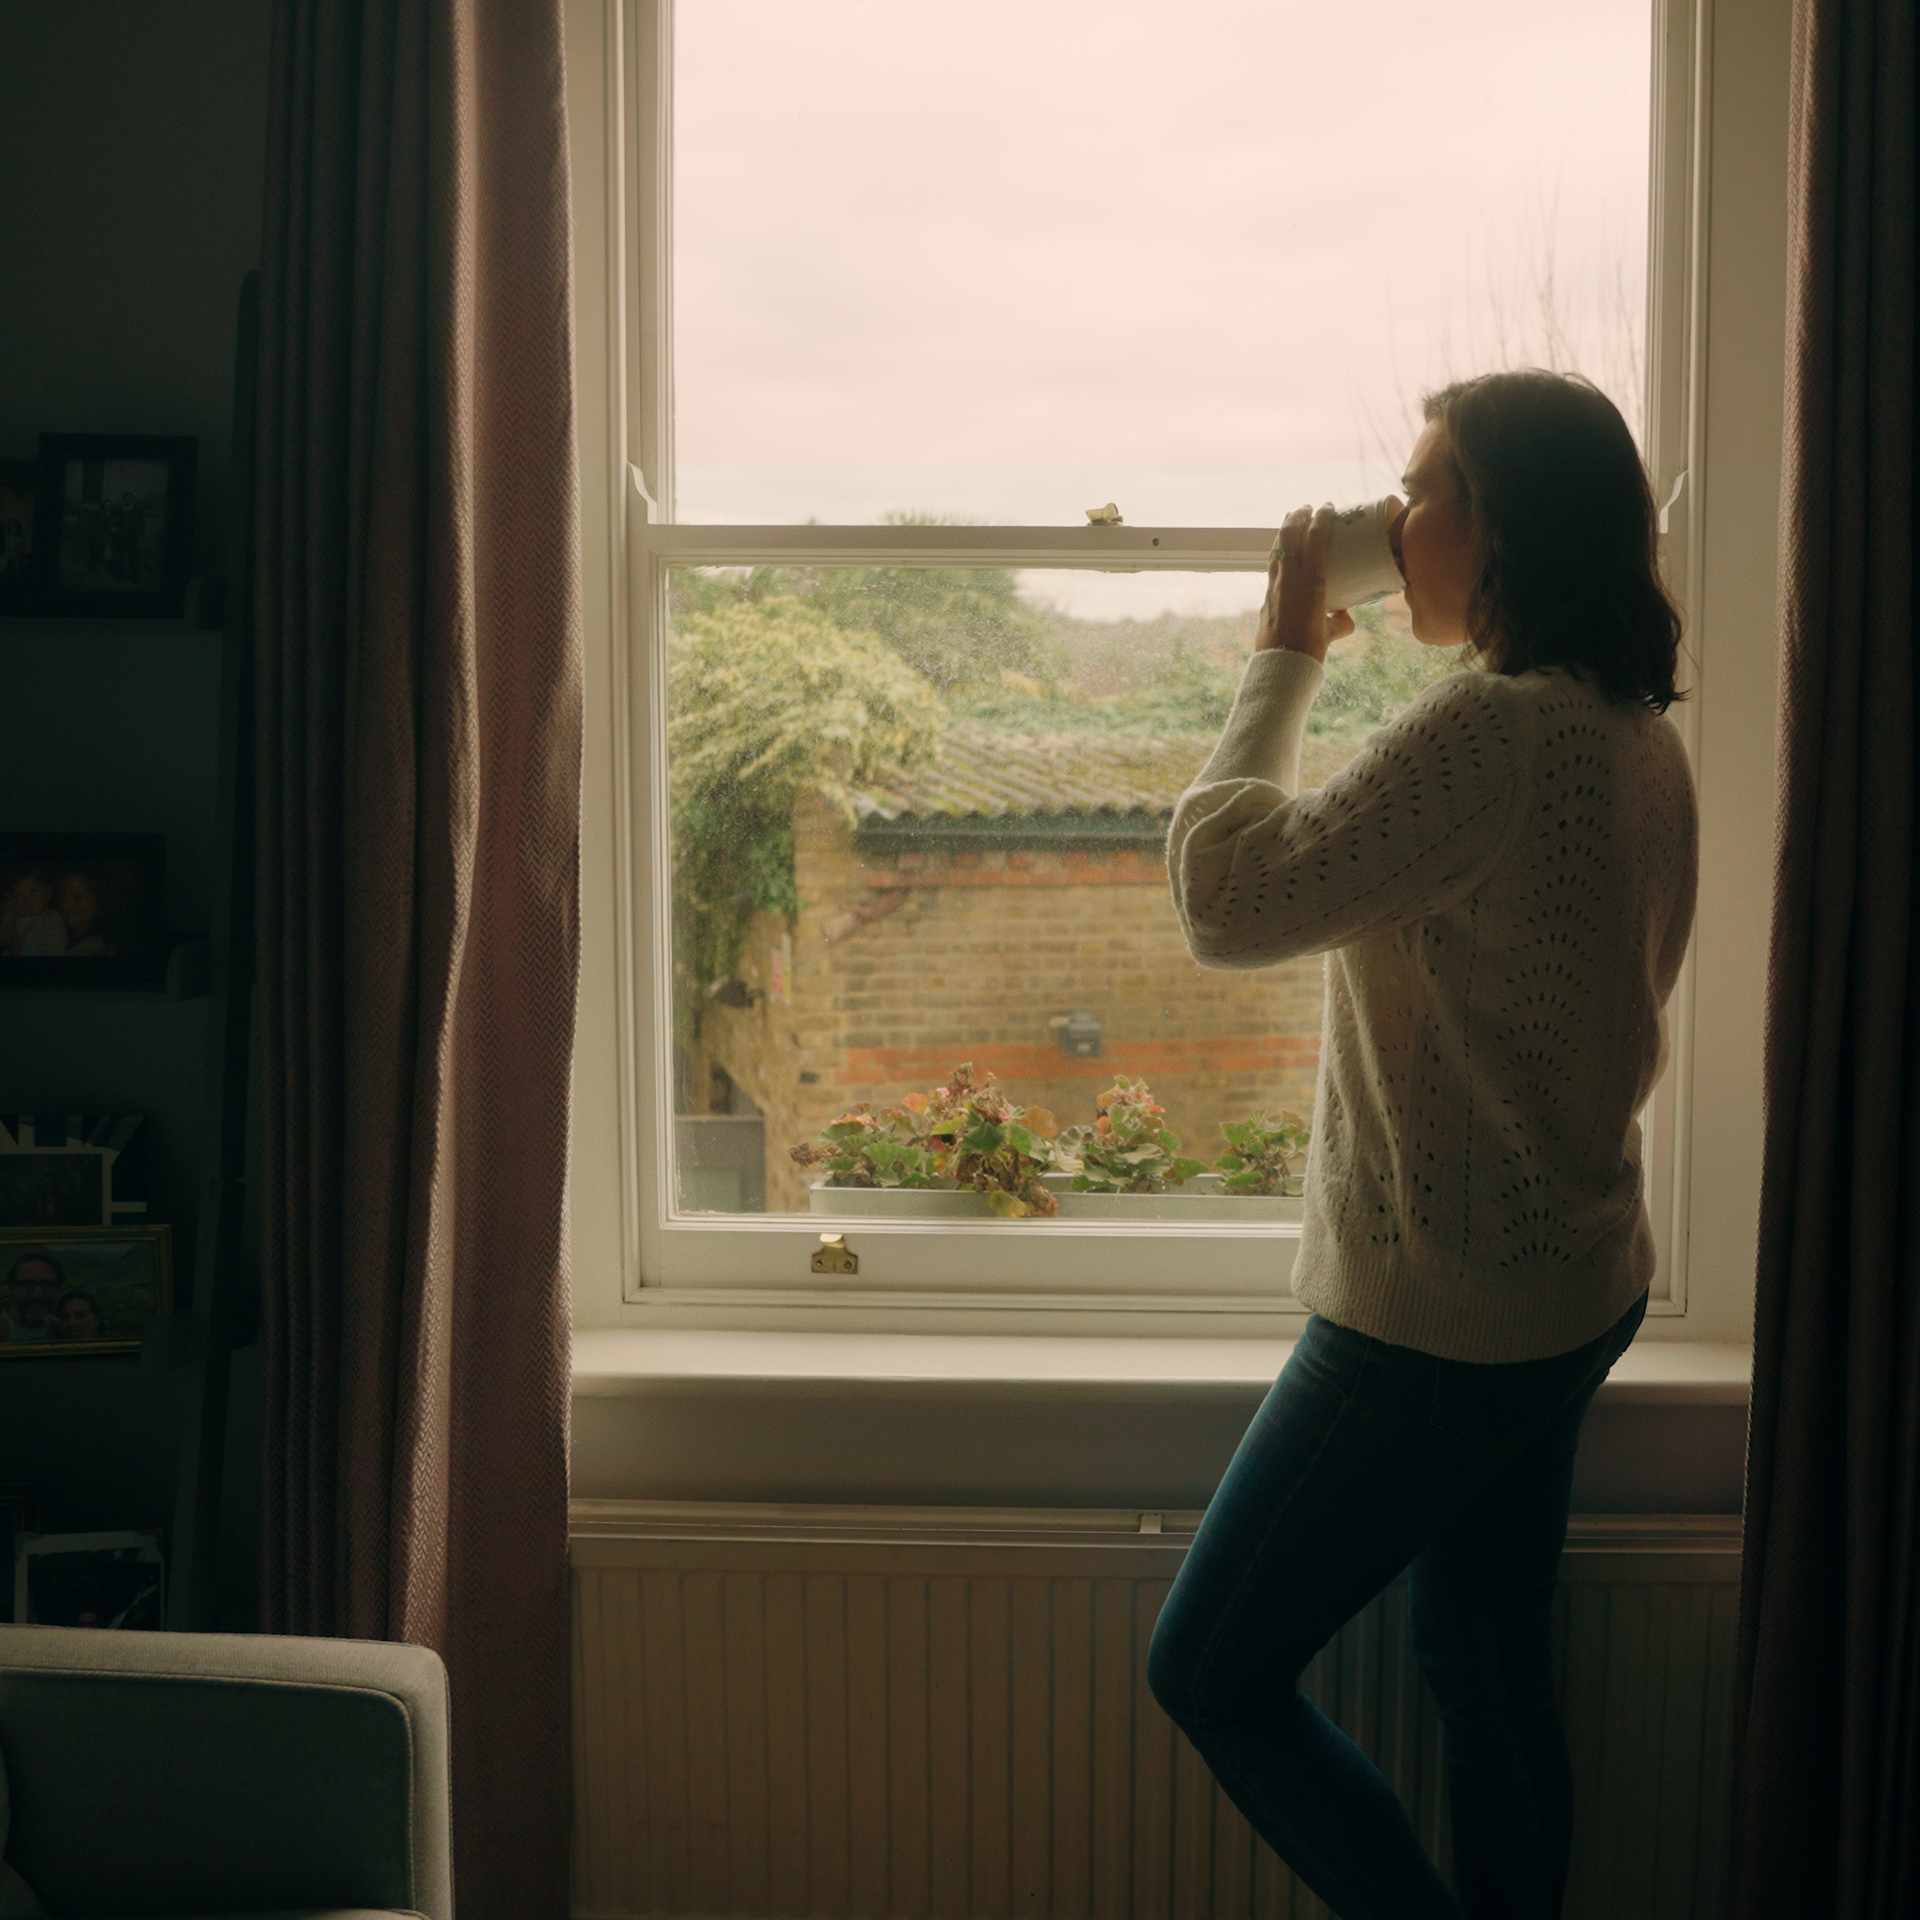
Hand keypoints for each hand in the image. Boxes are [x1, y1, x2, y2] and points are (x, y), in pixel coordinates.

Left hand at [1254, 503, 1354, 661]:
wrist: (1279, 666)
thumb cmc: (1309, 650)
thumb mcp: (1331, 632)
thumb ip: (1340, 621)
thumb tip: (1345, 616)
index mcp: (1311, 581)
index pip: (1315, 538)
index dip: (1321, 518)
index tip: (1327, 506)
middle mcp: (1290, 578)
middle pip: (1289, 535)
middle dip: (1297, 517)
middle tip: (1306, 508)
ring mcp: (1275, 586)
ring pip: (1276, 548)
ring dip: (1283, 531)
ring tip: (1290, 520)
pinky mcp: (1266, 597)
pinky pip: (1272, 566)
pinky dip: (1277, 553)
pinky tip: (1280, 552)